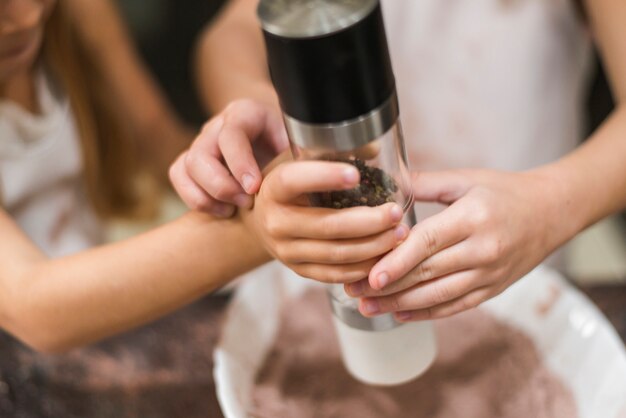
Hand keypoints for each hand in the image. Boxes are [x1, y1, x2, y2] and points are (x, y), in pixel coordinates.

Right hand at [169, 99, 288, 216]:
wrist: (273, 133)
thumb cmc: (288, 136)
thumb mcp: (298, 137)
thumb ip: (300, 151)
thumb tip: (306, 172)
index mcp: (245, 114)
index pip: (231, 135)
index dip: (240, 163)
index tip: (254, 188)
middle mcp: (217, 126)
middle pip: (201, 154)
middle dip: (222, 186)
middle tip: (246, 203)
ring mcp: (201, 143)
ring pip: (185, 167)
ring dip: (207, 196)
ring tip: (232, 211)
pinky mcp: (192, 161)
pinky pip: (178, 177)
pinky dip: (195, 199)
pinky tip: (221, 211)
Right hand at [241, 159, 409, 283]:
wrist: (264, 221)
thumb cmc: (293, 185)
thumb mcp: (303, 161)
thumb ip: (335, 152)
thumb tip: (376, 148)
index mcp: (274, 188)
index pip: (295, 181)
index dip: (325, 176)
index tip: (356, 174)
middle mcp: (276, 222)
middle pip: (327, 225)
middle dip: (368, 221)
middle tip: (395, 212)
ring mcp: (286, 251)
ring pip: (336, 253)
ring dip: (373, 245)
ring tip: (399, 232)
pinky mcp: (300, 270)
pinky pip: (336, 274)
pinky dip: (364, 266)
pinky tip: (385, 254)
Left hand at [344, 169, 565, 319]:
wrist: (552, 212)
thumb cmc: (504, 192)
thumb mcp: (466, 180)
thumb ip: (424, 183)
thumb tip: (385, 184)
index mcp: (472, 218)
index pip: (428, 243)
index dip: (397, 261)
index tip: (370, 275)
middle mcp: (482, 250)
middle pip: (426, 273)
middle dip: (386, 285)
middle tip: (353, 290)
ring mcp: (489, 274)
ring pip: (438, 296)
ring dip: (400, 305)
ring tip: (368, 308)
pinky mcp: (493, 290)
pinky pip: (455, 306)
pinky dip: (427, 313)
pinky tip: (400, 314)